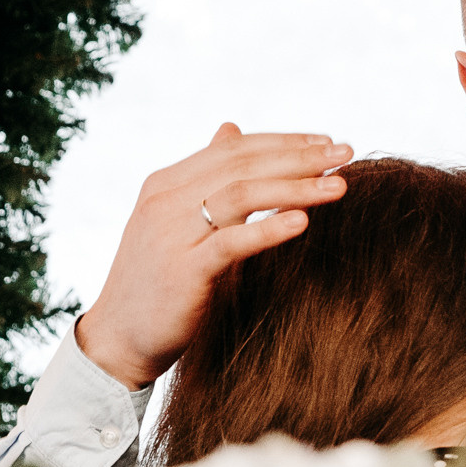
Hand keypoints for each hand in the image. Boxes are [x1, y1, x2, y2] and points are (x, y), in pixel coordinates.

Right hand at [75, 124, 351, 388]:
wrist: (119, 338)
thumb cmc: (158, 280)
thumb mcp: (177, 219)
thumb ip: (204, 176)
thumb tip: (230, 127)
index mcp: (166, 183)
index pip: (234, 149)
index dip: (284, 142)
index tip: (327, 142)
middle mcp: (166, 201)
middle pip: (243, 165)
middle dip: (300, 157)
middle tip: (347, 154)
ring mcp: (171, 234)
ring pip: (242, 195)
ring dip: (296, 187)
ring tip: (339, 186)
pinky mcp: (183, 271)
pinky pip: (232, 242)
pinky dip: (269, 229)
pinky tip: (303, 222)